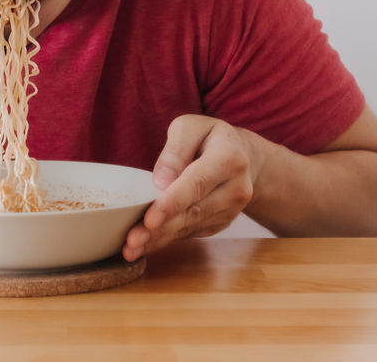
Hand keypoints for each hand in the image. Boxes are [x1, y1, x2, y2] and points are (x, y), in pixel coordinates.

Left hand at [122, 114, 257, 260]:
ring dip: (160, 239)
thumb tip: (161, 181)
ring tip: (132, 249)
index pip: (197, 183)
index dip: (172, 203)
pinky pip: (192, 232)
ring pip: (191, 227)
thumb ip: (175, 149)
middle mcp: (235, 188)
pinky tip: (146, 245)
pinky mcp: (222, 223)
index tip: (150, 219)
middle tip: (132, 241)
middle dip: (160, 228)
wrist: (244, 157)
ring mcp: (231, 210)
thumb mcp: (190, 127)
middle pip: (193, 211)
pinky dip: (168, 240)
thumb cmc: (210, 138)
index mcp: (229, 158)